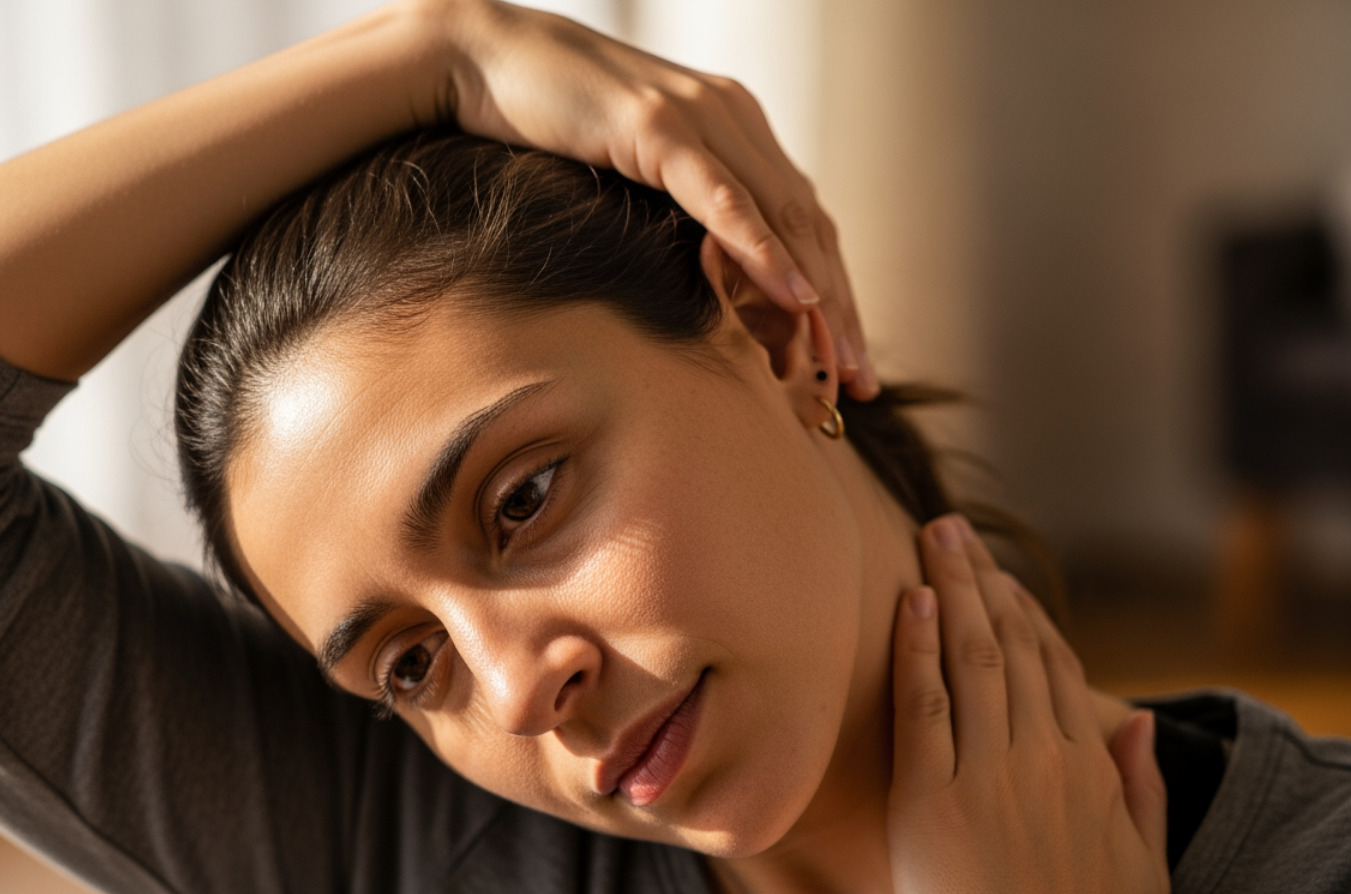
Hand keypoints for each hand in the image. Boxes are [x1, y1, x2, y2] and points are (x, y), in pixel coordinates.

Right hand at [439, 0, 875, 397]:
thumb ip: (677, 211)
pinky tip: (792, 294)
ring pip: (780, 217)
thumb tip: (702, 284)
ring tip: (840, 357)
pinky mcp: (658, 128)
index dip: (835, 295)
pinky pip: (722, 197)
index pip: (804, 223)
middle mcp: (734, 118)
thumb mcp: (633, 173)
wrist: (487, 56)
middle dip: (841, 310)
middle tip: (863, 380)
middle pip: (809, 227)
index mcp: (736, 129)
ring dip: (817, 294)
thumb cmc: (553, 123)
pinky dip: (762, 248)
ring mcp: (700, 119)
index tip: (849, 362)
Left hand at [886, 515, 1169, 893]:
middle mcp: (1041, 760)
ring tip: (930, 539)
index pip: (1053, 666)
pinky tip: (907, 601)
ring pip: (969, 660)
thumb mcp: (1145, 866)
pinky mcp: (932, 800)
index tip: (996, 575)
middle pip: (1008, 646)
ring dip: (948, 592)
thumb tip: (1136, 720)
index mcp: (1088, 770)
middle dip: (978, 580)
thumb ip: (1142, 787)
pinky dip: (916, 647)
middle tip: (950, 529)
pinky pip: (924, 704)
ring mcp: (986, 776)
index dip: (1022, 611)